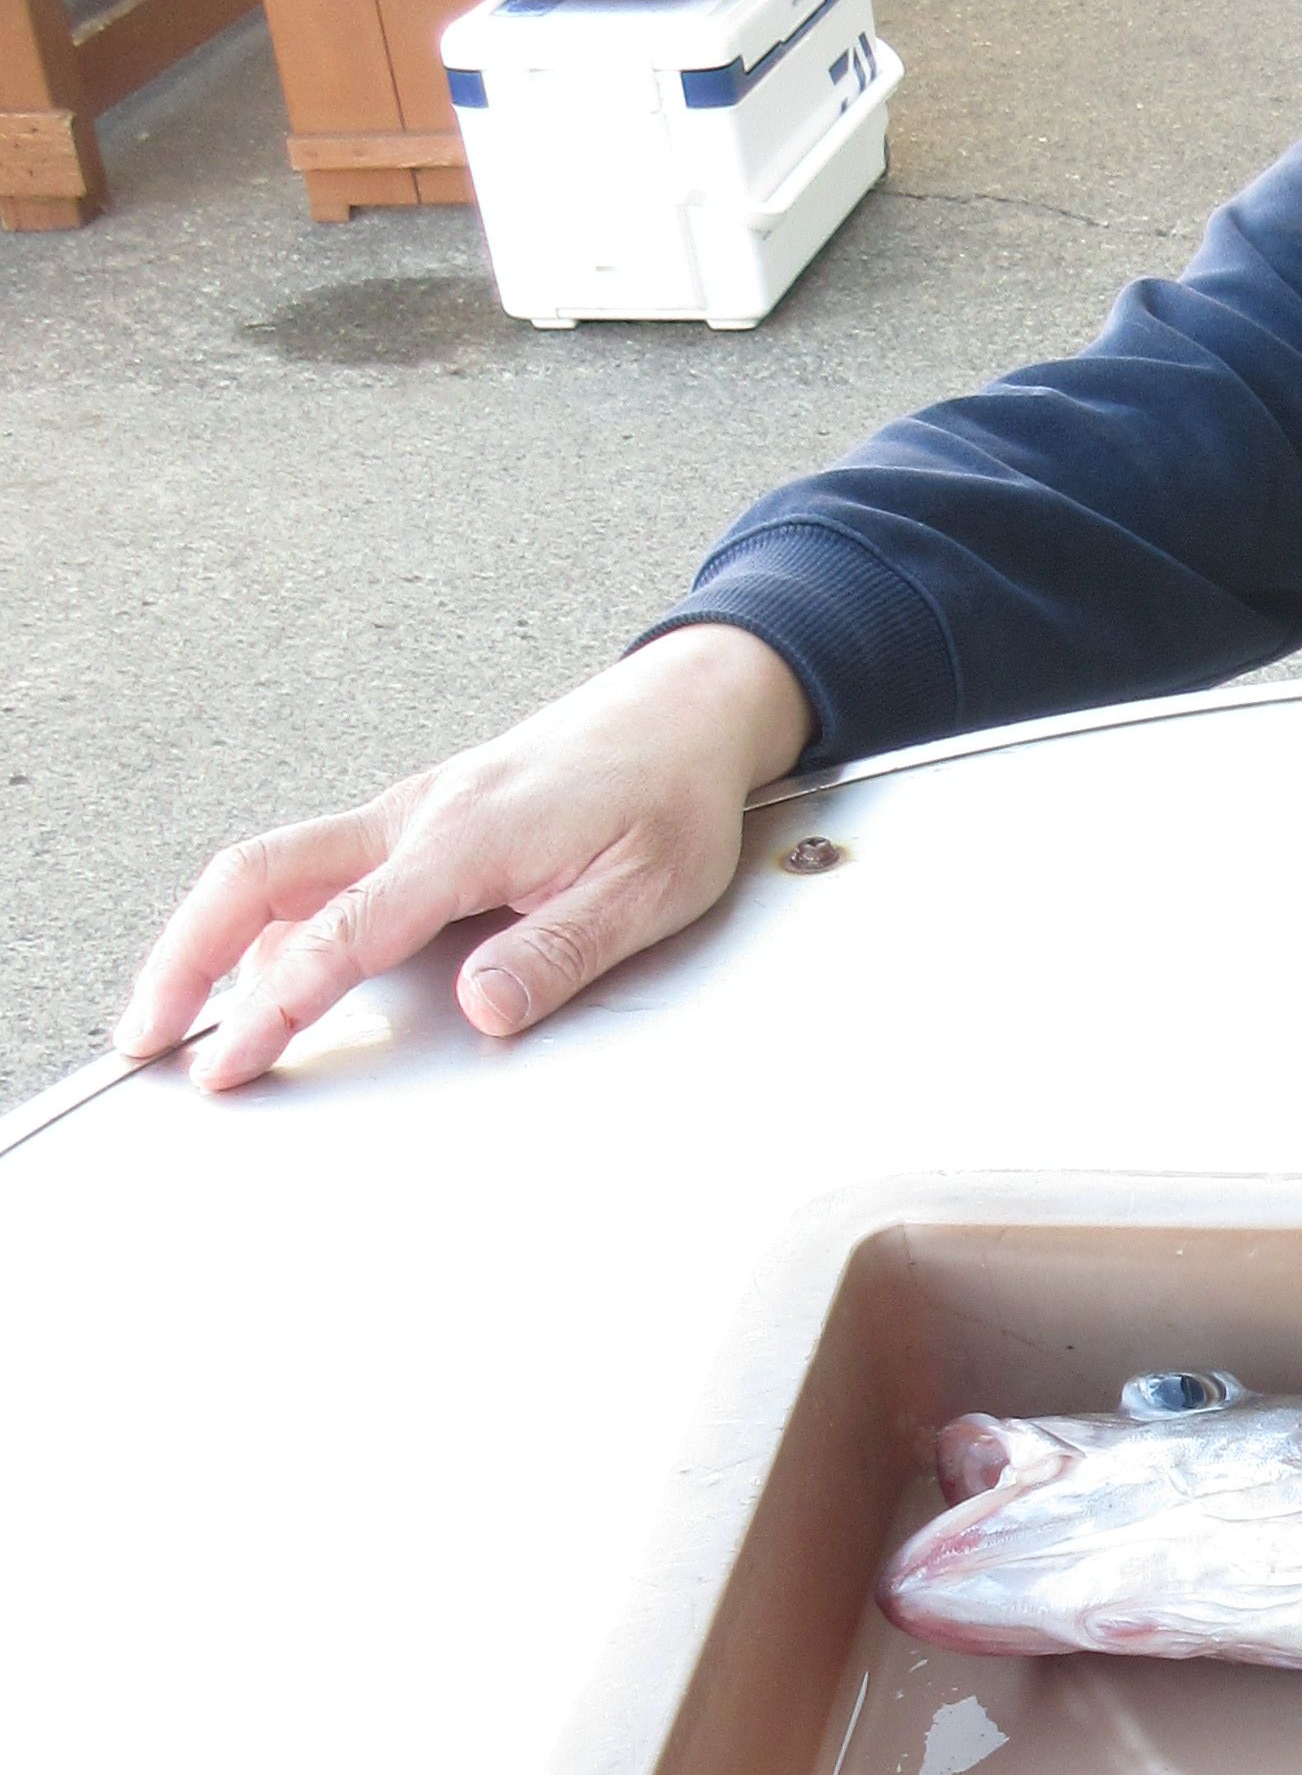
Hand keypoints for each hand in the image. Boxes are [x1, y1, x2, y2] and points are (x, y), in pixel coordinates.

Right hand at [114, 626, 814, 1095]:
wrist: (684, 710)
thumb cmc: (670, 793)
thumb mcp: (645, 890)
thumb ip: (556, 953)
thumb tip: (481, 1010)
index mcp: (465, 839)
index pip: (342, 934)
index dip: (276, 1008)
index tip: (229, 1064)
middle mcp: (415, 816)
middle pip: (257, 877)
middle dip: (185, 957)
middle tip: (145, 1034)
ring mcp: (407, 811)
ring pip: (275, 866)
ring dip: (211, 935)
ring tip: (176, 1012)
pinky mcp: (417, 817)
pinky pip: (315, 864)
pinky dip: (264, 914)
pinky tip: (260, 961)